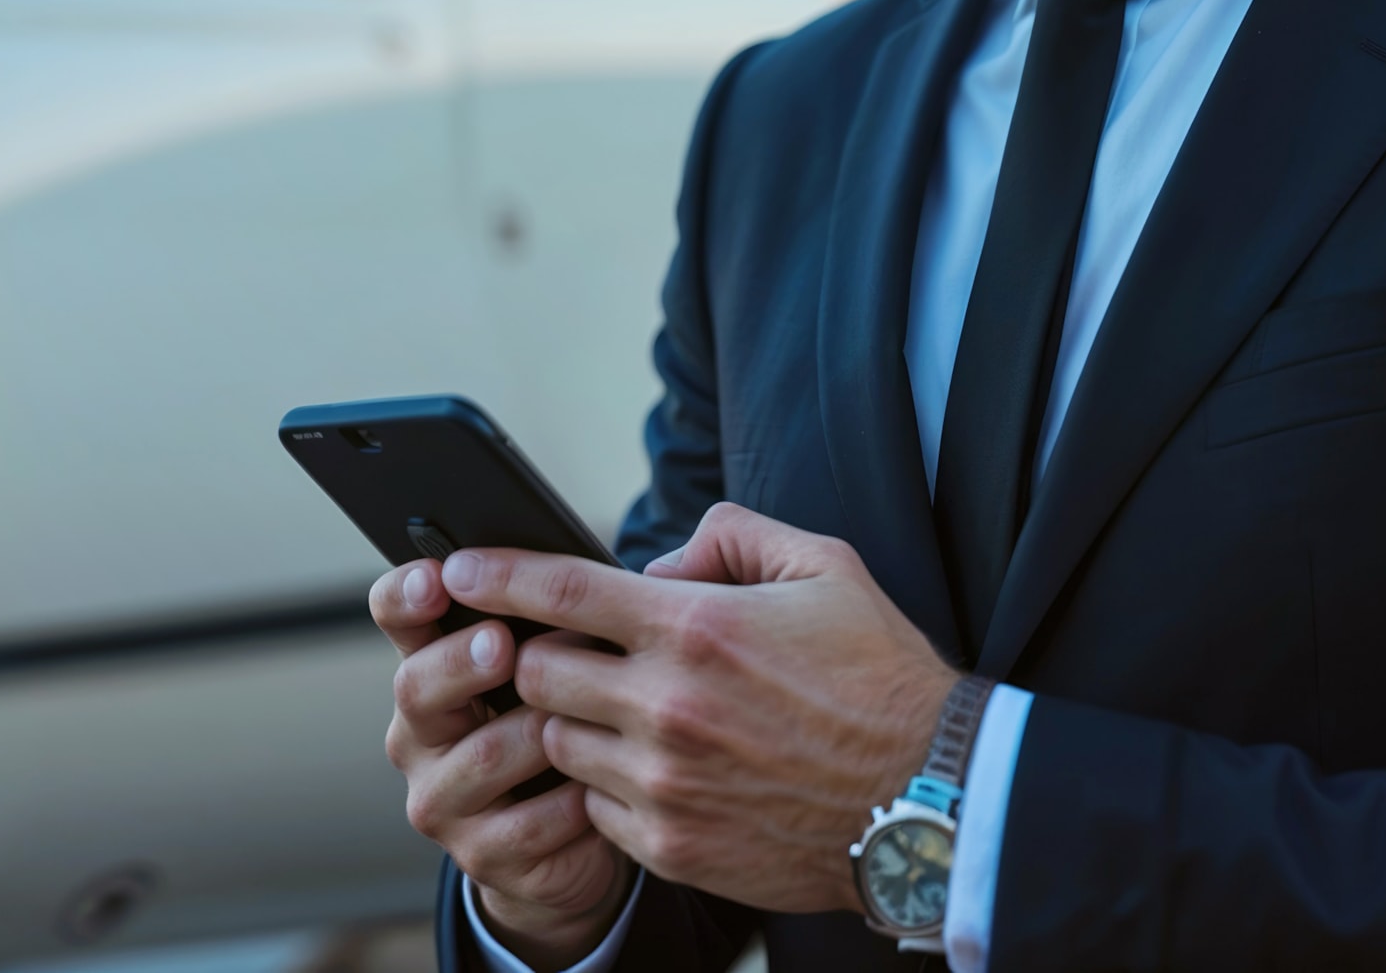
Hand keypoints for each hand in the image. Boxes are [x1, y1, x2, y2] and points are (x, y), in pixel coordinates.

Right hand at [372, 558, 633, 966]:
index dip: (406, 595)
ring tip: (585, 716)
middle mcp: (419, 735)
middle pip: (417, 687)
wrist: (568, 842)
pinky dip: (570, 803)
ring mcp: (442, 801)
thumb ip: (542, 624)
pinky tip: (600, 786)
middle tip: (503, 644)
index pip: (395, 616)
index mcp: (431, 669)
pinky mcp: (479, 857)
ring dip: (537, 734)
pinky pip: (527, 825)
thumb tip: (574, 570)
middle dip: (462, 663)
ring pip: (481, 758)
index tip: (435, 578)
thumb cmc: (561, 729)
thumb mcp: (548, 671)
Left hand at [442, 503, 960, 911]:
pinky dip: (607, 785)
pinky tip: (654, 770)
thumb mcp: (822, 568)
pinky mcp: (671, 846)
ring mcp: (664, 784)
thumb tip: (658, 566)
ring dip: (571, 722)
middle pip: (536, 671)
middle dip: (538, 654)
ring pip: (557, 742)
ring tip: (617, 713)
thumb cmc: (880, 678)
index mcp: (696, 628)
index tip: (455, 571)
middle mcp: (667, 706)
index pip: (558, 590)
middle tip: (565, 650)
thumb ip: (730, 539)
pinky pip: (595, 807)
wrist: (930, 802)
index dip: (494, 576)